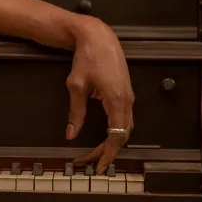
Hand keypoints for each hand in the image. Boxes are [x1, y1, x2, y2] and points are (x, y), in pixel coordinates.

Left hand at [64, 16, 133, 172]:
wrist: (98, 36)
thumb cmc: (86, 57)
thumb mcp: (76, 85)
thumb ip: (75, 112)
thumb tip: (70, 134)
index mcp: (116, 100)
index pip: (116, 136)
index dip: (107, 153)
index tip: (98, 165)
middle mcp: (128, 100)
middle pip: (123, 135)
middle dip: (108, 151)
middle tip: (91, 162)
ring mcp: (130, 96)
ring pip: (126, 127)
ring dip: (113, 141)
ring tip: (96, 153)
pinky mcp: (127, 92)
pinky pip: (125, 117)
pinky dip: (117, 130)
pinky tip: (105, 136)